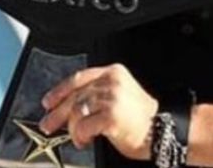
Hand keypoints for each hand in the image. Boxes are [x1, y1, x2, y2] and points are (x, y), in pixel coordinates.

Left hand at [40, 64, 158, 158]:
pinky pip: (83, 126)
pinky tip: (84, 140)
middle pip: (74, 95)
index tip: (48, 101)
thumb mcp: (121, 95)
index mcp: (113, 72)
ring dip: (72, 128)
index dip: (60, 90)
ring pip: (76, 111)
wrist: (164, 131)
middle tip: (47, 124)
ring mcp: (111, 98)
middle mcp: (111, 82)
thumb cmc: (142, 119)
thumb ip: (98, 93)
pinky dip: (80, 136)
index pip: (79, 77)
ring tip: (77, 138)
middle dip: (57, 113)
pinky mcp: (111, 116)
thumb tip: (70, 106)